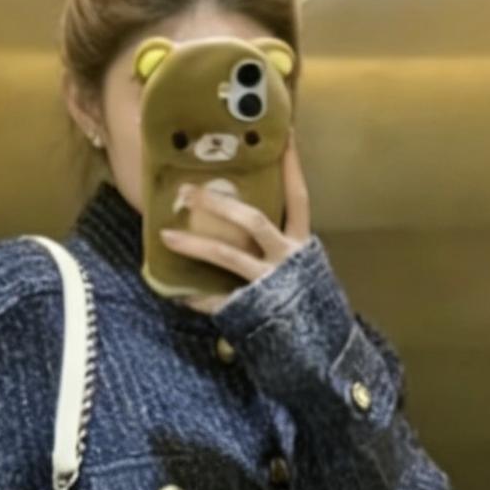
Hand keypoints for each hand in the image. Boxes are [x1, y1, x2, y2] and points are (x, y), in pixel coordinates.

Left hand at [160, 130, 311, 314]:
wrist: (324, 354)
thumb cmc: (311, 310)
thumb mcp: (304, 273)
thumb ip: (283, 251)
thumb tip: (255, 229)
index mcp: (302, 246)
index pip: (298, 198)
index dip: (291, 167)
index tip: (283, 134)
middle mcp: (287, 259)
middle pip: (251, 220)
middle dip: (217, 204)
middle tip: (185, 191)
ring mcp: (268, 285)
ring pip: (227, 255)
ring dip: (193, 243)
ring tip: (166, 235)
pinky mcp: (252, 311)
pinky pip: (217, 300)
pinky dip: (197, 297)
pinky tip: (178, 293)